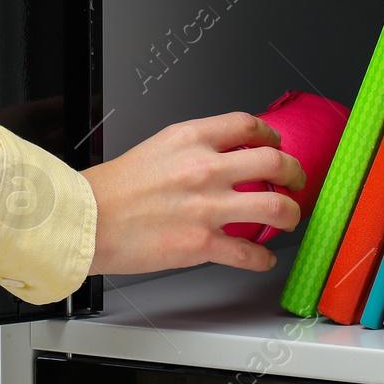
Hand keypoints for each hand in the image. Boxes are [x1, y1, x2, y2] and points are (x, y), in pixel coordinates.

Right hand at [80, 111, 306, 275]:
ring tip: (289, 218)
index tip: (275, 144)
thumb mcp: (157, 147)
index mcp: (191, 139)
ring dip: (290, 214)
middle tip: (295, 181)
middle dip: (294, 173)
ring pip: (275, 207)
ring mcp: (208, 207)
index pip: (247, 125)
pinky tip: (264, 258)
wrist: (88, 220)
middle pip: (274, 162)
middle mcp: (205, 168)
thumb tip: (222, 155)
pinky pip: (250, 253)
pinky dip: (263, 258)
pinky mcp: (202, 244)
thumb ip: (193, 148)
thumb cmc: (113, 188)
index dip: (270, 135)